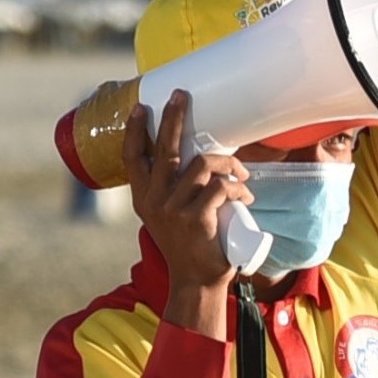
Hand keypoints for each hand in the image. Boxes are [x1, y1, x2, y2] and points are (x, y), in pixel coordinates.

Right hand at [123, 91, 248, 331]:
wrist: (196, 280)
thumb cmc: (188, 245)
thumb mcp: (168, 216)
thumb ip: (172, 192)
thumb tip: (194, 160)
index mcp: (142, 198)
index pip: (132, 157)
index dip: (134, 131)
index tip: (141, 107)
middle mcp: (153, 200)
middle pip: (164, 149)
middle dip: (173, 118)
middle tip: (181, 96)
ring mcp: (173, 209)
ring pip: (202, 164)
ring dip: (228, 164)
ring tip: (242, 174)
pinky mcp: (196, 218)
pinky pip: (221, 188)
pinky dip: (238, 189)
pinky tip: (246, 196)